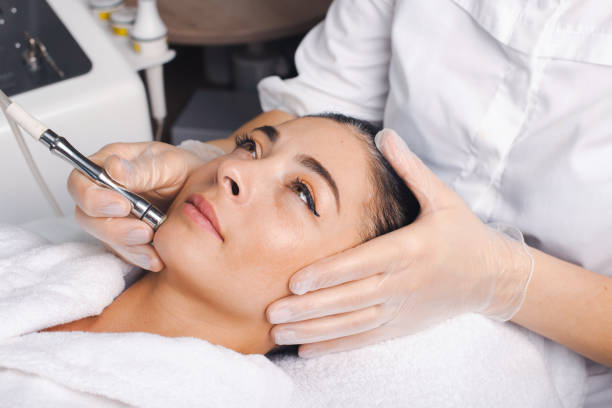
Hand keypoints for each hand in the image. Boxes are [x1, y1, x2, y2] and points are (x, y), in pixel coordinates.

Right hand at [67, 142, 203, 270]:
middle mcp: (105, 192)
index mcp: (108, 165)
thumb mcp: (169, 163)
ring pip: (104, 237)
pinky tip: (156, 258)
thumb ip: (142, 169)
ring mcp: (113, 217)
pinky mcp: (125, 238)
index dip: (93, 198)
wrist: (203, 192)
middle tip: (144, 231)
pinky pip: (124, 252)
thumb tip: (114, 169)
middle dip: (114, 228)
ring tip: (153, 243)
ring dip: (128, 245)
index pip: (79, 182)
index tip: (123, 206)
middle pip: (86, 215)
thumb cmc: (182, 170)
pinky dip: (140, 257)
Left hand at [266, 129, 532, 357]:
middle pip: (350, 299)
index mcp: (411, 249)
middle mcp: (403, 283)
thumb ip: (410, 168)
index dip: (328, 274)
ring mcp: (401, 310)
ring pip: (352, 324)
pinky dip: (334, 346)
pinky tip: (304, 350)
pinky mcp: (401, 326)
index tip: (294, 281)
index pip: (362, 263)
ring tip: (279, 333)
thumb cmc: (464, 233)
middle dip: (309, 308)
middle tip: (271, 311)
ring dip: (313, 331)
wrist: (493, 277)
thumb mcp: (442, 197)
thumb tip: (385, 132)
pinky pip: (364, 339)